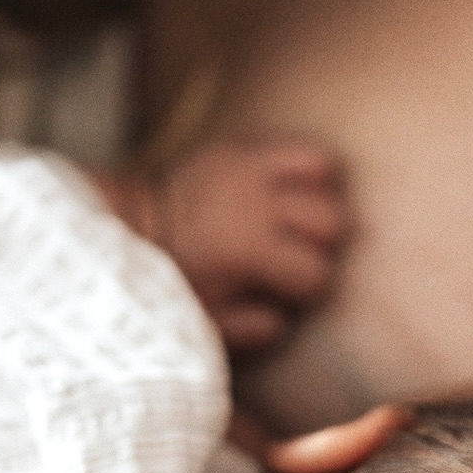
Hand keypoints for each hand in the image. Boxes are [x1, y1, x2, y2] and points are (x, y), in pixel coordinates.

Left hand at [144, 140, 348, 352]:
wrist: (140, 220)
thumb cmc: (176, 274)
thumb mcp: (206, 314)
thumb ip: (249, 326)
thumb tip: (284, 321)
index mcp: (250, 250)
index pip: (315, 272)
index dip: (310, 287)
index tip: (292, 288)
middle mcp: (257, 203)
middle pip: (332, 220)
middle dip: (325, 243)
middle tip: (302, 252)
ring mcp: (252, 167)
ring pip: (324, 171)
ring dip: (323, 196)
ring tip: (304, 217)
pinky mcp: (244, 145)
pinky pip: (298, 148)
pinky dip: (307, 168)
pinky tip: (293, 189)